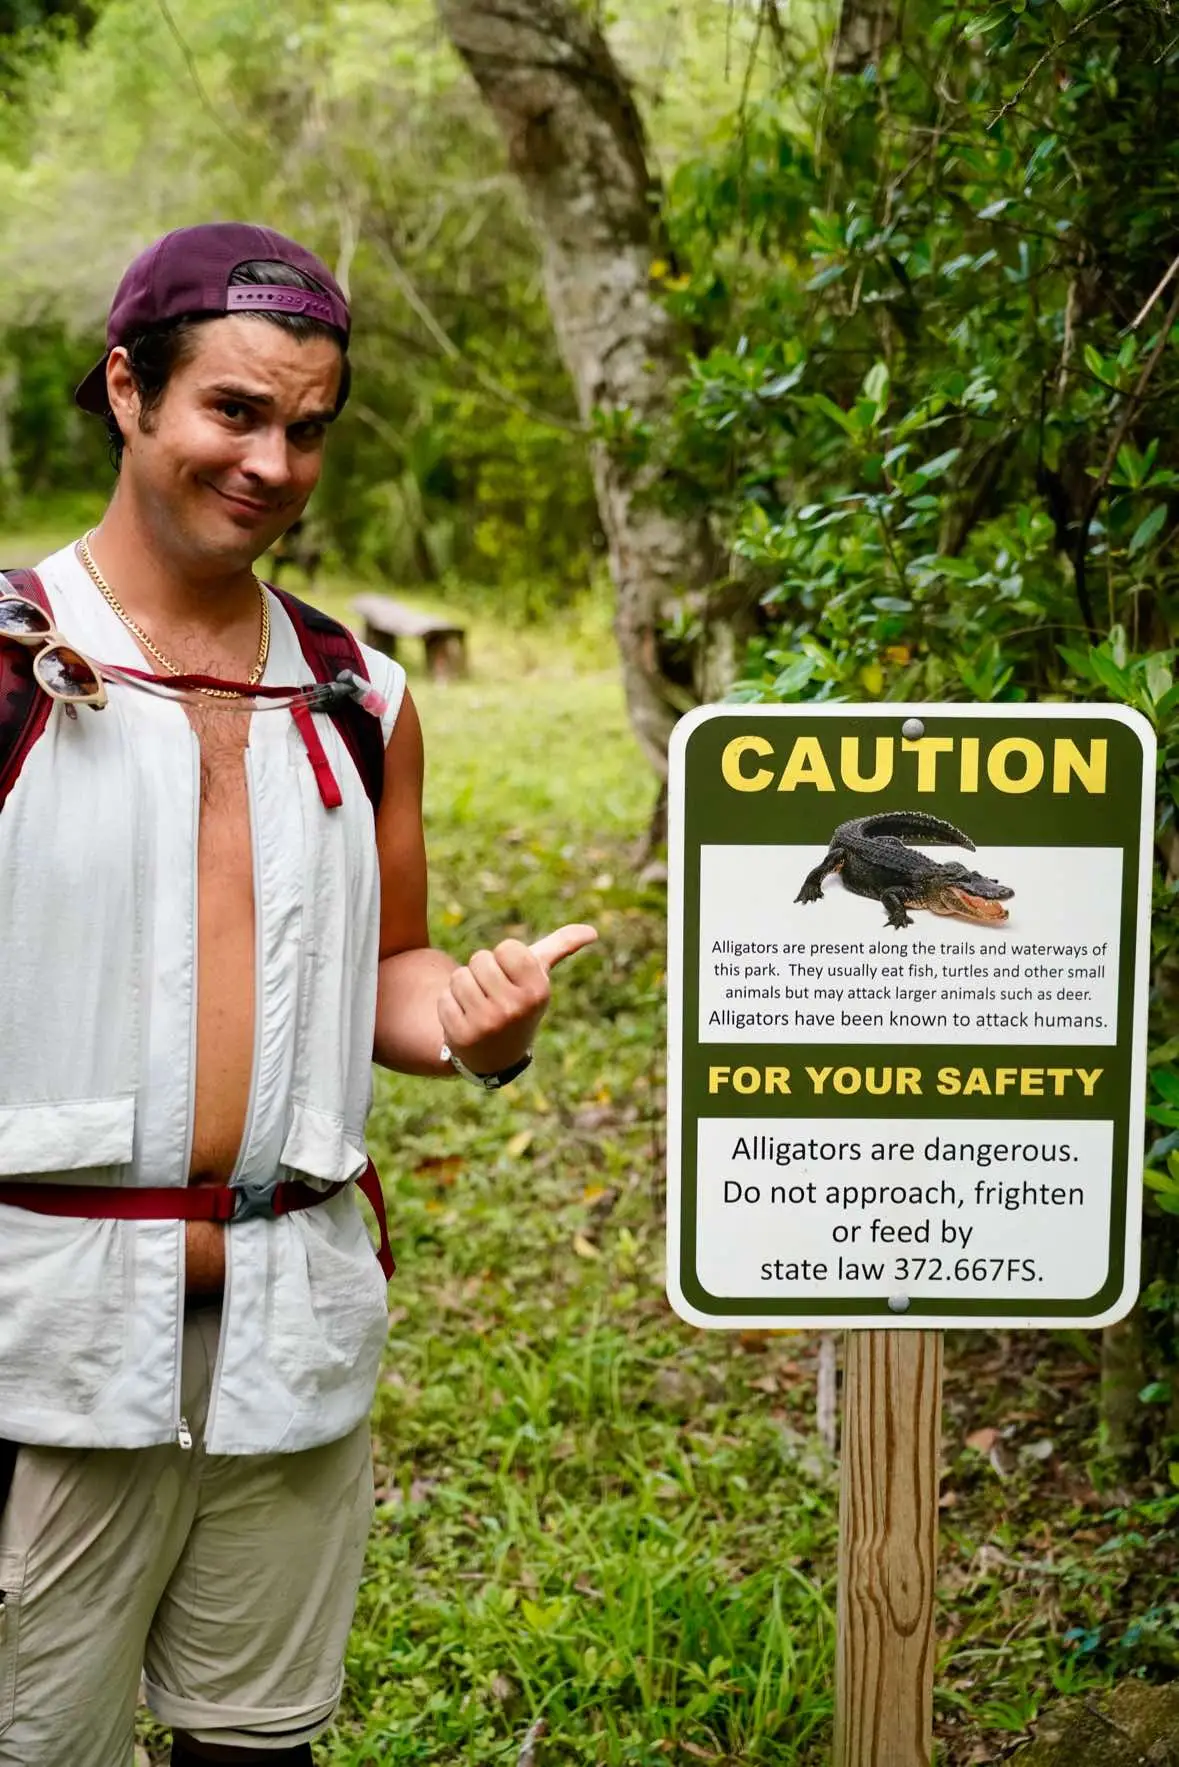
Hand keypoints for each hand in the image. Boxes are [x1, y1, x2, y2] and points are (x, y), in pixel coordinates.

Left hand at [437, 923, 597, 1076]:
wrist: (495, 1055)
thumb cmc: (518, 1002)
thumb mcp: (538, 978)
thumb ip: (561, 948)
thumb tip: (592, 931)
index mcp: (538, 991)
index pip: (507, 948)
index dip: (504, 958)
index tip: (510, 978)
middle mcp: (516, 1008)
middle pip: (480, 959)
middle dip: (481, 972)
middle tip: (491, 994)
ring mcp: (488, 1024)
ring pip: (459, 977)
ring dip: (463, 988)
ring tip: (477, 1005)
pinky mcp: (462, 1036)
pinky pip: (444, 999)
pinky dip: (450, 1005)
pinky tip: (464, 1020)